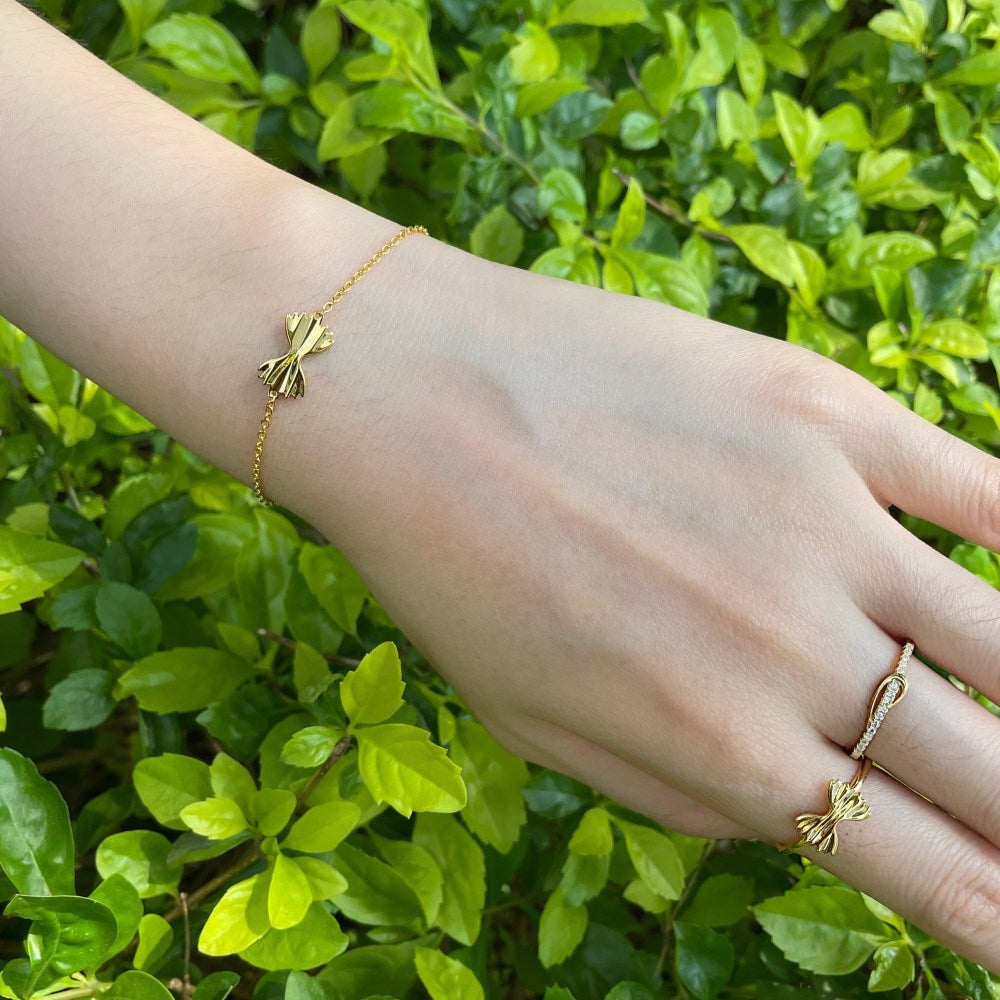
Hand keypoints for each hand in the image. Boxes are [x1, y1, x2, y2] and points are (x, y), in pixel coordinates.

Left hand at [295, 229, 999, 972]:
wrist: (407, 393)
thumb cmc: (449, 569)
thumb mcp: (535, 728)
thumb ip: (679, 792)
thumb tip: (802, 815)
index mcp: (719, 748)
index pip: (919, 869)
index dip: (997, 916)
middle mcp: (792, 649)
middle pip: (992, 772)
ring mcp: (819, 519)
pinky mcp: (821, 411)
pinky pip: (985, 488)